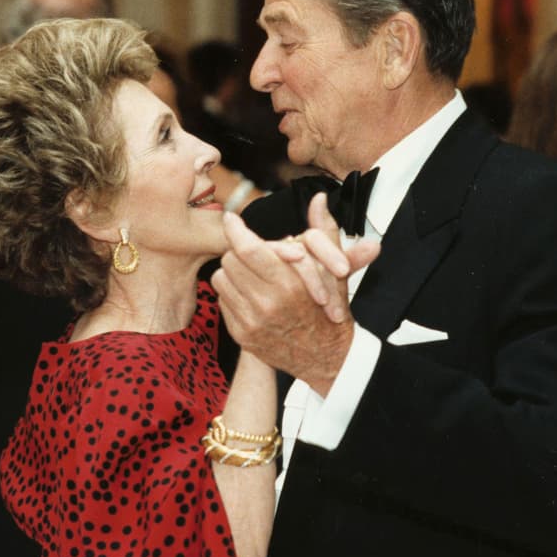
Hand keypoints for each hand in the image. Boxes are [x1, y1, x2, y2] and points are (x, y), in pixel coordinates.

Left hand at [213, 198, 376, 396]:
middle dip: (239, 251)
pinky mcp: (241, 335)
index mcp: (290, 286)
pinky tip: (250, 294)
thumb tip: (318, 199)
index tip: (231, 218)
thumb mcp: (334, 270)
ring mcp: (251, 322)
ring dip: (234, 272)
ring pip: (221, 279)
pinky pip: (222, 301)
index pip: (248, 250)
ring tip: (251, 273)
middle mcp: (267, 304)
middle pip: (230, 260)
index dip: (236, 230)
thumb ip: (325, 231)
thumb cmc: (330, 309)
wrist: (326, 358)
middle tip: (250, 250)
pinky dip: (233, 293)